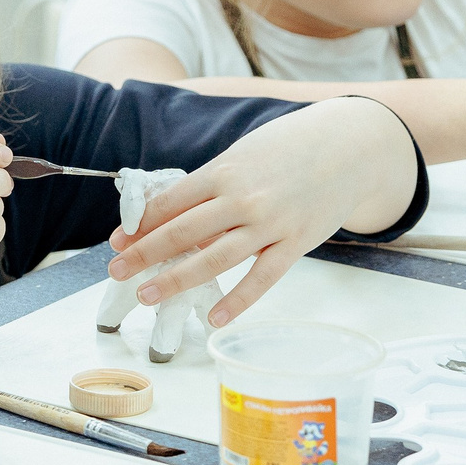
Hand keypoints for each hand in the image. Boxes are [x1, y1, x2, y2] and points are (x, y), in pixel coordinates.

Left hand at [106, 99, 418, 325]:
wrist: (348, 146)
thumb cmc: (287, 149)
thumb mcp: (242, 156)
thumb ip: (211, 187)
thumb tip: (172, 218)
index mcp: (223, 171)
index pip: (170, 202)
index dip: (139, 224)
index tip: (117, 240)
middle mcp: (243, 198)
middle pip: (182, 231)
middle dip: (144, 253)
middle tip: (116, 271)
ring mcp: (270, 223)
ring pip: (214, 258)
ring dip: (176, 278)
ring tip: (146, 294)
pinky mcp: (296, 243)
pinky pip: (262, 278)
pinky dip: (237, 300)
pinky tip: (214, 318)